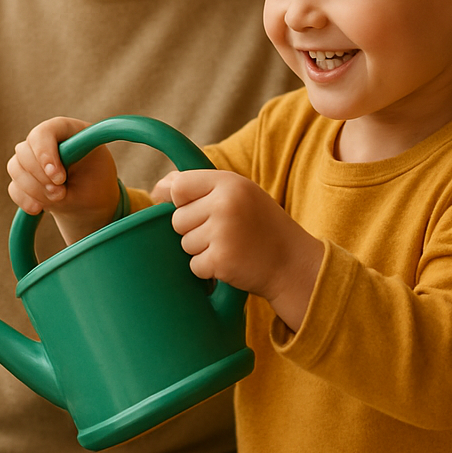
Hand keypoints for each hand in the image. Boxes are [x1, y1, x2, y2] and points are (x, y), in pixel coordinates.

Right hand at [7, 117, 118, 243]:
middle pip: (24, 151)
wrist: (90, 200)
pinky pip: (14, 187)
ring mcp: (30, 157)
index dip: (46, 154)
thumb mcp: (96, 176)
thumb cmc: (97, 182)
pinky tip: (38, 208)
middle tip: (61, 194)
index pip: (45, 132)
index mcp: (66, 130)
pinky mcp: (22, 177)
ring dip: (33, 189)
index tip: (59, 178)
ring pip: (15, 168)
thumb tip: (51, 182)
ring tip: (57, 200)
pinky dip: (25, 199)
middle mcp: (44, 139)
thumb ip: (76, 175)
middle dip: (41, 178)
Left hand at [167, 170, 322, 330]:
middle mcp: (225, 204)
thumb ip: (202, 187)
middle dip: (192, 230)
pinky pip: (194, 265)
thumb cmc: (261, 226)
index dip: (177, 200)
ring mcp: (222, 233)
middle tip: (222, 233)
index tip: (187, 209)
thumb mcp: (240, 194)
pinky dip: (208, 270)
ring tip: (229, 247)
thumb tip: (159, 188)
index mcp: (229, 183)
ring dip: (201, 250)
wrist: (293, 263)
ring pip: (184, 243)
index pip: (178, 186)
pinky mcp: (221, 260)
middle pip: (177, 219)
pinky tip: (230, 263)